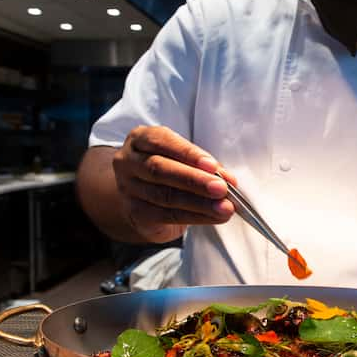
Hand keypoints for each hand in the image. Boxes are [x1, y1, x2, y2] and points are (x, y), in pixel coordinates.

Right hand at [112, 125, 236, 242]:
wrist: (144, 197)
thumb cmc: (169, 169)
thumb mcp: (181, 158)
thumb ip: (202, 164)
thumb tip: (228, 179)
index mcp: (140, 139)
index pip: (162, 141)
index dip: (188, 153)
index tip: (213, 165)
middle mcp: (128, 162)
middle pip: (159, 170)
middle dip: (194, 180)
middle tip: (221, 188)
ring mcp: (128, 189)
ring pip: (165, 196)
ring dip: (199, 203)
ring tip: (224, 207)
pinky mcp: (135, 213)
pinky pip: (167, 216)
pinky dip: (195, 216)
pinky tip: (213, 217)